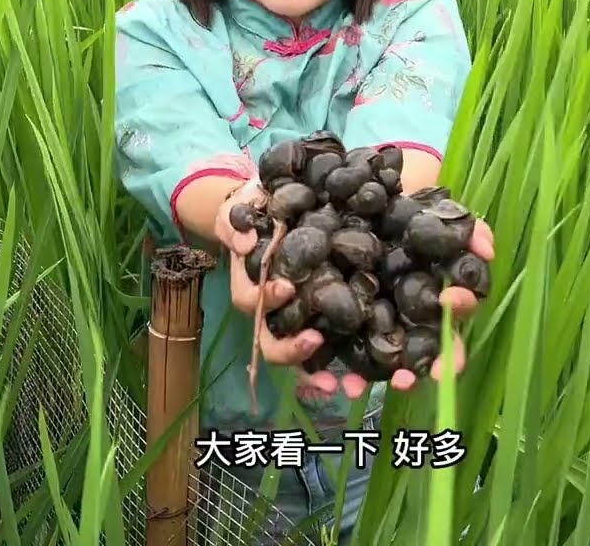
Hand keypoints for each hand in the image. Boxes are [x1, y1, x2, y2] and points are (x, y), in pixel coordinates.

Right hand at [217, 180, 329, 368]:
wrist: (271, 208)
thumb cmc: (254, 207)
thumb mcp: (241, 206)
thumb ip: (236, 221)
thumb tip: (245, 242)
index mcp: (249, 283)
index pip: (249, 299)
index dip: (265, 298)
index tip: (287, 288)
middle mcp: (267, 309)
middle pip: (269, 342)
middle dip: (289, 348)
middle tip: (314, 339)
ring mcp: (291, 317)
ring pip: (294, 354)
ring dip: (312, 369)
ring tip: (335, 380)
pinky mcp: (317, 316)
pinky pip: (324, 349)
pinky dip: (334, 369)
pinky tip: (353, 383)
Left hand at [324, 217, 495, 399]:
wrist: (371, 197)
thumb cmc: (414, 209)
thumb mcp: (443, 214)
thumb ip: (470, 230)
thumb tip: (486, 250)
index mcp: (439, 296)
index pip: (456, 314)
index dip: (458, 310)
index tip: (449, 301)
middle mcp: (414, 316)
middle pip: (423, 351)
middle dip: (421, 370)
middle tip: (407, 379)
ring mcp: (381, 320)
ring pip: (385, 359)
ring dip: (377, 378)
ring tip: (364, 387)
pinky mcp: (346, 318)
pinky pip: (344, 348)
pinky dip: (338, 369)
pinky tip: (333, 381)